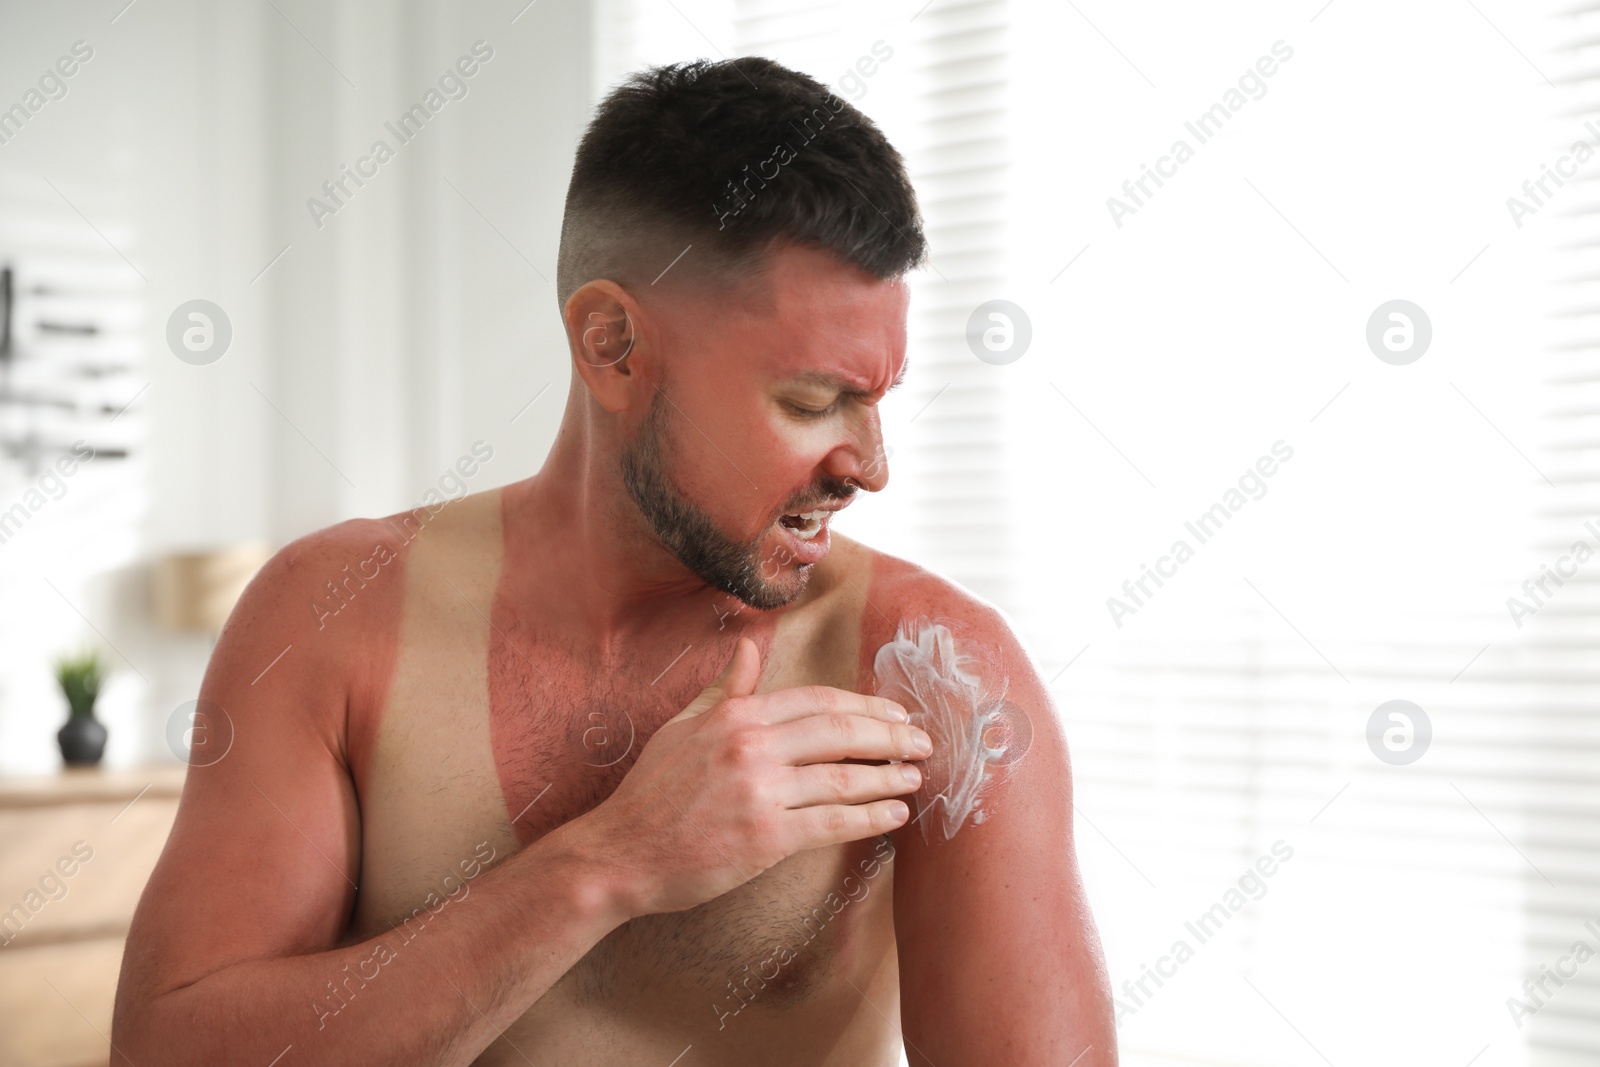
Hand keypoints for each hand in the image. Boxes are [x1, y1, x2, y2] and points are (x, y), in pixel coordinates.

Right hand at [568, 637, 928, 918]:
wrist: (620, 853)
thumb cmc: (651, 794)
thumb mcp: (683, 728)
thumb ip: (726, 690)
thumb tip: (751, 647)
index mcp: (735, 715)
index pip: (817, 701)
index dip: (864, 707)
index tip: (895, 714)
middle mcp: (751, 745)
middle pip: (840, 732)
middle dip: (891, 736)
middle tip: (923, 742)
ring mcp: (760, 791)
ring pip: (843, 777)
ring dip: (889, 777)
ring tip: (916, 778)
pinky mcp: (766, 836)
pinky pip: (833, 823)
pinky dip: (870, 818)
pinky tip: (894, 815)